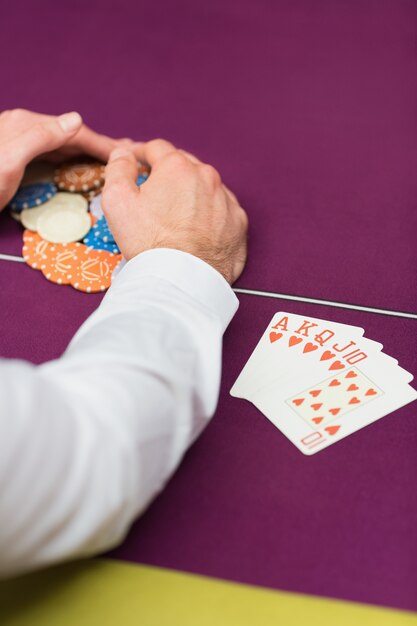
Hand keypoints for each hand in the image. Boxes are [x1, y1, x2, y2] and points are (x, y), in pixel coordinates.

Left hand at [0, 109, 133, 209]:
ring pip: (65, 144)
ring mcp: (21, 141)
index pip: (76, 131)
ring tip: (113, 163)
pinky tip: (81, 166)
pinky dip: (73, 159)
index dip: (105, 144)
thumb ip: (40, 137)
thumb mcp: (10, 161)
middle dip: (102, 147)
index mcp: (28, 125)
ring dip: (90, 153)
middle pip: (73, 136)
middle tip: (131, 159)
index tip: (131, 156)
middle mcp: (26, 128)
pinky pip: (54, 154)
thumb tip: (76, 119)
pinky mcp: (17, 156)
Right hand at [102, 139, 247, 283]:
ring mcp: (227, 200)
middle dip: (168, 173)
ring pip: (205, 187)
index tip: (136, 162)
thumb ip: (118, 169)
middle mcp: (207, 177)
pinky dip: (210, 213)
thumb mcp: (118, 202)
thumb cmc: (150, 243)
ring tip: (176, 213)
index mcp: (177, 168)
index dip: (141, 154)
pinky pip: (222, 209)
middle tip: (154, 189)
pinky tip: (198, 227)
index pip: (157, 149)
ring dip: (191, 192)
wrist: (183, 281)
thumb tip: (124, 153)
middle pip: (183, 166)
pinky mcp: (239, 223)